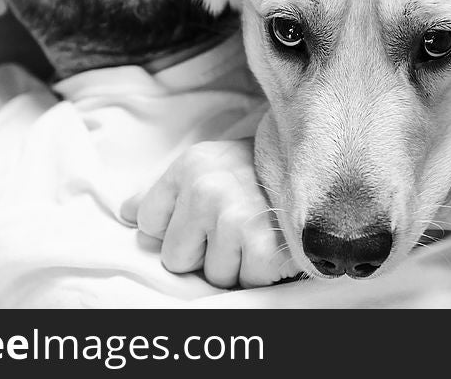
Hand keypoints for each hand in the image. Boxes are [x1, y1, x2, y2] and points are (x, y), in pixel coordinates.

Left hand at [121, 139, 300, 288]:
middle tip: (235, 228)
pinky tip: (274, 245)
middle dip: (204, 253)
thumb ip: (168, 192)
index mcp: (190, 166)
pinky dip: (262, 273)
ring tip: (257, 234)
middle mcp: (207, 189)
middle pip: (175, 258)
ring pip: (212, 276)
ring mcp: (235, 219)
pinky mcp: (262, 247)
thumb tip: (124, 213)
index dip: (175, 228)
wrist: (325, 170)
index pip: (147, 222)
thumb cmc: (260, 174)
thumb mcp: (211, 167)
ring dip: (236, 264)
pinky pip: (245, 283)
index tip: (203, 218)